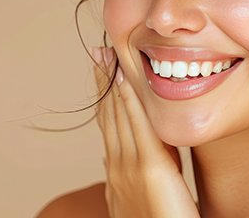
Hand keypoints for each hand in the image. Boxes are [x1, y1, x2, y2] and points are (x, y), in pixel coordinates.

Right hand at [92, 47, 199, 217]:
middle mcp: (117, 167)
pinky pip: (138, 128)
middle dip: (103, 82)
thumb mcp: (141, 196)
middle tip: (99, 52)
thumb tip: (119, 158)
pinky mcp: (149, 169)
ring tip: (107, 55)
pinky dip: (129, 102)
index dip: (105, 96)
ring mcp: (129, 168)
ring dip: (112, 83)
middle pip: (108, 115)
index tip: (103, 72)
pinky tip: (126, 81)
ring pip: (118, 116)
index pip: (108, 126)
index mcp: (117, 173)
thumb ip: (133, 174)